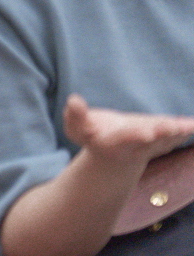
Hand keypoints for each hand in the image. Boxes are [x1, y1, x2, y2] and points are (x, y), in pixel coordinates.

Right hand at [65, 94, 193, 168]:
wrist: (114, 155)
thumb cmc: (92, 137)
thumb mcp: (77, 129)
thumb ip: (75, 116)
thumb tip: (74, 100)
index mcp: (112, 145)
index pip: (124, 139)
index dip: (134, 135)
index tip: (146, 132)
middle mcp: (135, 148)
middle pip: (151, 142)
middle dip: (161, 134)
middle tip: (172, 127)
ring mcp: (152, 146)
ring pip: (167, 140)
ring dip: (179, 133)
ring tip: (189, 125)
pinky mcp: (163, 140)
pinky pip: (176, 137)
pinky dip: (185, 130)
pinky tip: (192, 124)